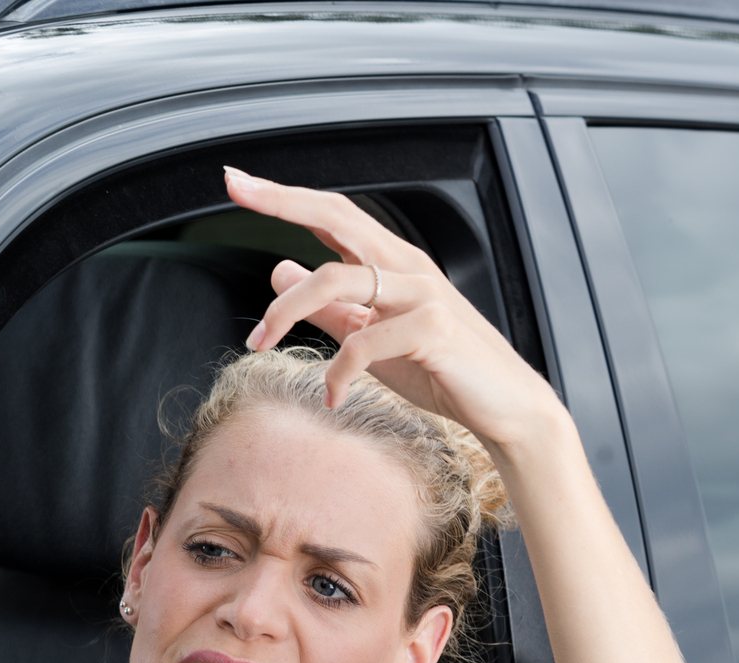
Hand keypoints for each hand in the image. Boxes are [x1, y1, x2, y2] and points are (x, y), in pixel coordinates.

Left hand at [224, 166, 570, 456]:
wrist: (504, 406)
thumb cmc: (438, 370)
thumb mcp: (367, 336)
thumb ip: (326, 307)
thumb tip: (280, 269)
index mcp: (389, 263)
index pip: (331, 214)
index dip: (284, 196)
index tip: (236, 181)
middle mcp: (405, 265)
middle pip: (335, 216)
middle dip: (281, 200)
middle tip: (234, 187)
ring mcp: (422, 292)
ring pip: (335, 279)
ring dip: (285, 313)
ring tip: (261, 344)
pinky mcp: (434, 327)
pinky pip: (363, 342)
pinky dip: (337, 373)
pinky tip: (333, 396)